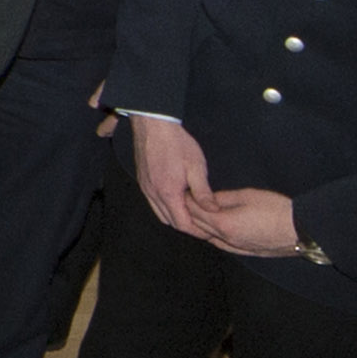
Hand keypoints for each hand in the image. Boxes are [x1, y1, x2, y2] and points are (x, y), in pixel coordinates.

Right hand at [129, 114, 216, 237]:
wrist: (153, 125)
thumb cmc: (176, 143)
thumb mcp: (197, 167)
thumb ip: (203, 192)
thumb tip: (213, 210)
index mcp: (168, 193)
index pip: (182, 224)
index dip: (197, 231)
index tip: (210, 232)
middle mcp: (153, 194)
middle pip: (170, 222)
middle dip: (187, 227)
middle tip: (204, 226)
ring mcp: (146, 188)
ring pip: (160, 214)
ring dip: (176, 218)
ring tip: (193, 215)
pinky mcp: (143, 181)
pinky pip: (154, 203)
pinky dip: (166, 208)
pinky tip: (178, 201)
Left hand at [189, 185, 304, 257]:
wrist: (301, 230)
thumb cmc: (276, 209)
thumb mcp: (247, 196)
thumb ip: (223, 198)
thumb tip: (208, 198)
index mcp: (224, 224)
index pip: (196, 212)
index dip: (188, 200)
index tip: (183, 191)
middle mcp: (227, 240)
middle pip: (200, 226)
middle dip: (190, 212)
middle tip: (186, 200)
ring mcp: (237, 248)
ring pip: (209, 237)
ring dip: (201, 226)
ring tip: (197, 212)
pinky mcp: (247, 252)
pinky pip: (223, 245)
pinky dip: (214, 236)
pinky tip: (213, 230)